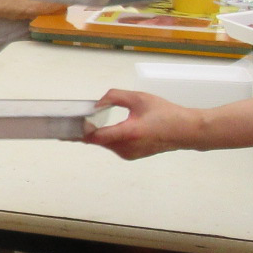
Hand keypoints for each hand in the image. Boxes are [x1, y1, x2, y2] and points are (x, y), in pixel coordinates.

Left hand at [84, 89, 209, 158]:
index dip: (80, 131)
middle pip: (97, 140)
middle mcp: (126, 148)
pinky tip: (107, 129)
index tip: (67, 127)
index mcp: (128, 133)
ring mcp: (128, 154)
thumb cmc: (166, 114)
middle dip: (86, 130)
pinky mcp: (131, 155)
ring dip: (98, 134)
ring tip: (90, 122)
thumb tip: (97, 103)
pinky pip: (113, 146)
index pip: (96, 136)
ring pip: (104, 144)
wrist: (185, 131)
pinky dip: (108, 137)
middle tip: (73, 121)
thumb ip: (114, 97)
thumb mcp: (139, 98)